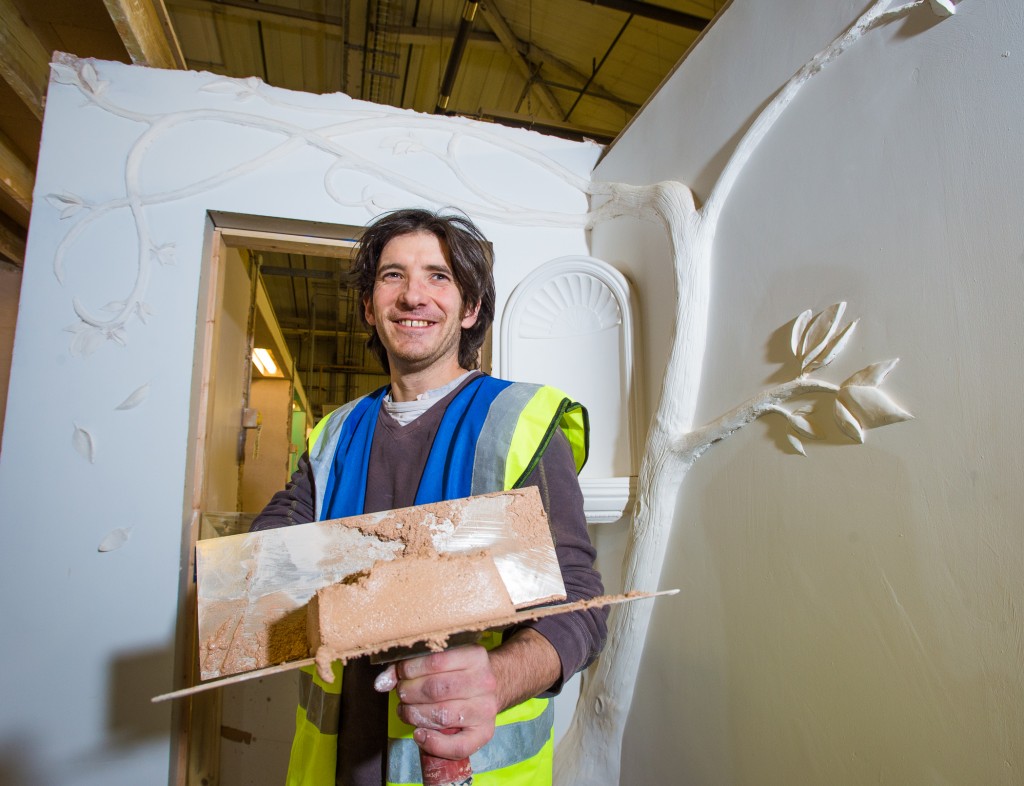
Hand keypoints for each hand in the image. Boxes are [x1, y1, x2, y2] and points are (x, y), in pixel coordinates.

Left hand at [374, 645, 498, 759]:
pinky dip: (433, 743)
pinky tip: (420, 734)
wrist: (494, 686)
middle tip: (402, 694)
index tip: (400, 674)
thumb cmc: (459, 672)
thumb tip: (382, 683)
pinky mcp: (485, 733)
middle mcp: (484, 682)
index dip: (410, 669)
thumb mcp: (441, 660)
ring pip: (442, 715)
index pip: (435, 661)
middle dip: (409, 693)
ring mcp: (486, 709)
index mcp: (475, 656)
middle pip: (436, 689)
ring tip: (406, 711)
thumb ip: (409, 667)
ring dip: (414, 715)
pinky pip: (457, 746)